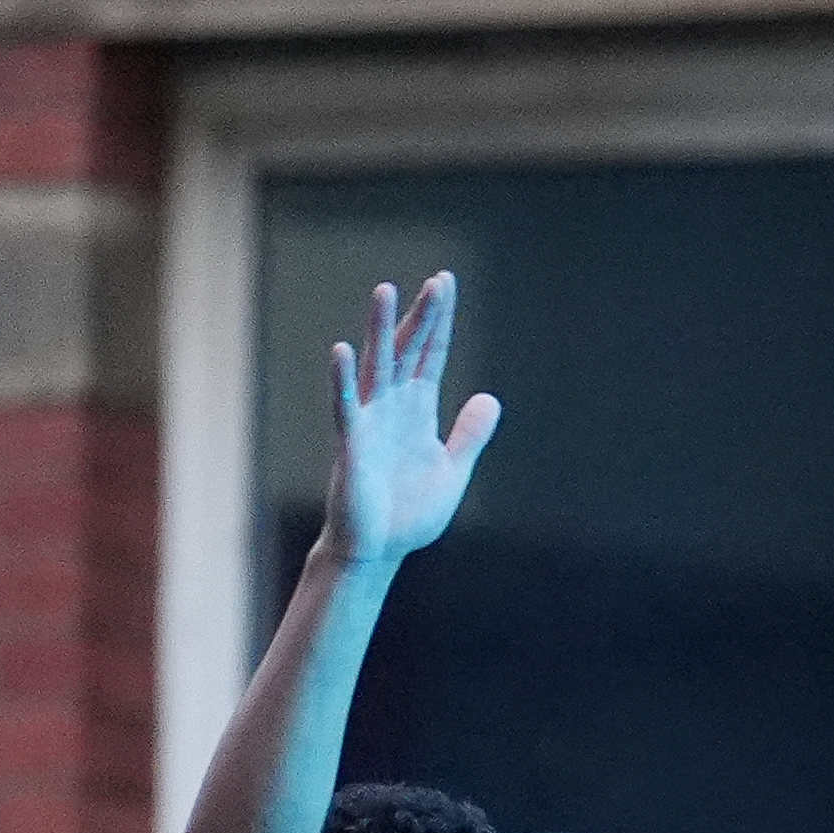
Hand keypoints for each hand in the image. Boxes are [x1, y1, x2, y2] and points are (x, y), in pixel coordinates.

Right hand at [322, 273, 502, 570]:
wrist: (378, 551)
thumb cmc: (408, 512)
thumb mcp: (453, 471)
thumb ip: (470, 435)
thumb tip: (490, 398)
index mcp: (417, 411)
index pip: (431, 355)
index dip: (440, 322)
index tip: (445, 284)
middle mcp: (392, 407)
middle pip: (408, 351)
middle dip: (422, 317)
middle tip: (437, 281)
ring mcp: (369, 422)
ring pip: (377, 367)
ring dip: (381, 330)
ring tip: (386, 291)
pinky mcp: (351, 445)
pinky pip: (347, 407)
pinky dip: (344, 380)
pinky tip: (343, 351)